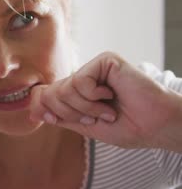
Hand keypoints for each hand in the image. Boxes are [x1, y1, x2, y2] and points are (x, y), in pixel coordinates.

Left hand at [31, 51, 175, 148]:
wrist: (155, 126)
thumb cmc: (127, 127)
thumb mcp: (85, 126)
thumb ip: (60, 116)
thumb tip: (33, 109)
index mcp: (76, 92)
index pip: (43, 94)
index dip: (43, 108)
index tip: (59, 120)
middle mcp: (82, 78)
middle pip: (50, 93)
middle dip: (69, 114)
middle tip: (94, 120)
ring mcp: (93, 68)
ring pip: (65, 89)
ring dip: (86, 108)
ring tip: (107, 111)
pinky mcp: (104, 61)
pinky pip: (80, 80)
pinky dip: (93, 97)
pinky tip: (111, 95)